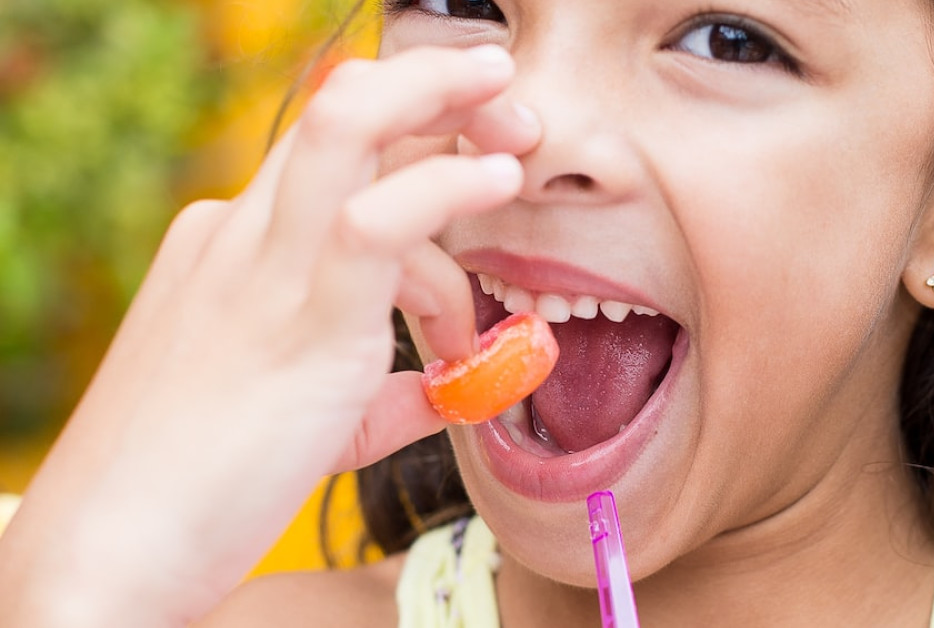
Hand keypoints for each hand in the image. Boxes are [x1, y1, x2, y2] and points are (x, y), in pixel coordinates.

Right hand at [0, 45, 538, 626]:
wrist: (117, 546)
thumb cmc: (202, 485)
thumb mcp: (308, 420)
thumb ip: (380, 392)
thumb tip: (446, 390)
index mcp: (232, 246)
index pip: (330, 156)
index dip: (410, 129)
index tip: (481, 149)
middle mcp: (240, 233)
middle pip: (339, 111)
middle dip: (431, 86)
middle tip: (509, 104)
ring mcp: (262, 266)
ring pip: (348, 126)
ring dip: (442, 103)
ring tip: (517, 136)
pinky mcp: (300, 316)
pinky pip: (378, 220)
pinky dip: (446, 189)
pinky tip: (497, 180)